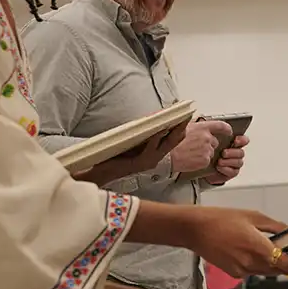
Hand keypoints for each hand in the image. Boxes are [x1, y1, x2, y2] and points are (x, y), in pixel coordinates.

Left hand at [73, 119, 187, 185]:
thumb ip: (144, 135)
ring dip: (171, 131)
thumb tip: (152, 120)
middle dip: (181, 127)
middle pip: (173, 142)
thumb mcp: (132, 143)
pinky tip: (157, 129)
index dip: (181, 128)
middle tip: (186, 115)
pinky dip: (155, 138)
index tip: (186, 116)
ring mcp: (148, 162)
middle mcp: (154, 159)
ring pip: (165, 145)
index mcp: (154, 154)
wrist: (101, 172)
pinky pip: (150, 149)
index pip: (173, 140)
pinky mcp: (139, 163)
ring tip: (176, 119)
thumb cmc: (114, 158)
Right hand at [171, 120, 232, 172]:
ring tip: (191, 153)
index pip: (221, 126)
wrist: (167, 156)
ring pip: (211, 152)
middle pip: (214, 142)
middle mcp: (206, 137)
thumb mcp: (184, 127)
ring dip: (204, 154)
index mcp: (202, 127)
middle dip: (208, 145)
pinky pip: (207, 161)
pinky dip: (201, 161)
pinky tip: (192, 159)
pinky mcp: (205, 159)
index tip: (228, 131)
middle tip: (195, 147)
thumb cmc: (172, 142)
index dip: (226, 129)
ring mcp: (206, 149)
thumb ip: (196, 127)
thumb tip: (200, 127)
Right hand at [189, 206, 287, 276]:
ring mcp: (241, 271)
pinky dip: (266, 263)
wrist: (194, 229)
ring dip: (282, 264)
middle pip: (281, 269)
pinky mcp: (234, 273)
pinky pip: (256, 270)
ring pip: (269, 271)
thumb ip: (275, 226)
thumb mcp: (253, 216)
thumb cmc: (223, 218)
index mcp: (257, 247)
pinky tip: (270, 253)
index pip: (287, 263)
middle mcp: (250, 263)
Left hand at [206, 135, 249, 184]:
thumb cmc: (206, 152)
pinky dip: (226, 169)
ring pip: (239, 162)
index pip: (243, 140)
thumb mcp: (210, 140)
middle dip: (233, 152)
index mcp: (233, 144)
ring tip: (219, 161)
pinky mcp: (231, 173)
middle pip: (241, 152)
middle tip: (224, 152)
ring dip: (229, 161)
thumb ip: (216, 132)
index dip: (242, 140)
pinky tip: (219, 167)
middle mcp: (235, 154)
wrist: (201, 167)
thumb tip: (218, 127)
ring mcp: (234, 164)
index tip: (236, 140)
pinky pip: (234, 172)